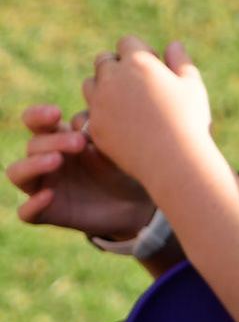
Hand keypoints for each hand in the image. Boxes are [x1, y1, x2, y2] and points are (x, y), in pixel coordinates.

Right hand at [6, 104, 154, 238]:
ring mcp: (42, 186)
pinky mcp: (46, 213)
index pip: (36, 122)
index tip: (56, 113)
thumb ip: (101, 125)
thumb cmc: (123, 165)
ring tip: (56, 160)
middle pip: (33, 145)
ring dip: (33, 165)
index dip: (38, 115)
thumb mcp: (116, 144)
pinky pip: (27, 212)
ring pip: (17, 173)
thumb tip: (87, 109)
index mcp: (58, 138)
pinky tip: (50, 196)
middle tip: (79, 142)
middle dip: (54, 141)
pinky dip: (33, 204)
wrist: (138, 202)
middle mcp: (45, 159)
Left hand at [80, 38, 214, 187]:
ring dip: (103, 88)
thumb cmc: (190, 120)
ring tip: (126, 103)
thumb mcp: (193, 86)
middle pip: (103, 61)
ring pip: (90, 84)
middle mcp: (112, 79)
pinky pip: (88, 113)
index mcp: (138, 62)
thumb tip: (173, 45)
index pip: (127, 42)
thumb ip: (181, 62)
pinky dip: (101, 114)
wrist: (174, 160)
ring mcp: (99, 103)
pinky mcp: (94, 127)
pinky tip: (121, 124)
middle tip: (138, 85)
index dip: (140, 52)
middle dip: (117, 67)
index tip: (154, 67)